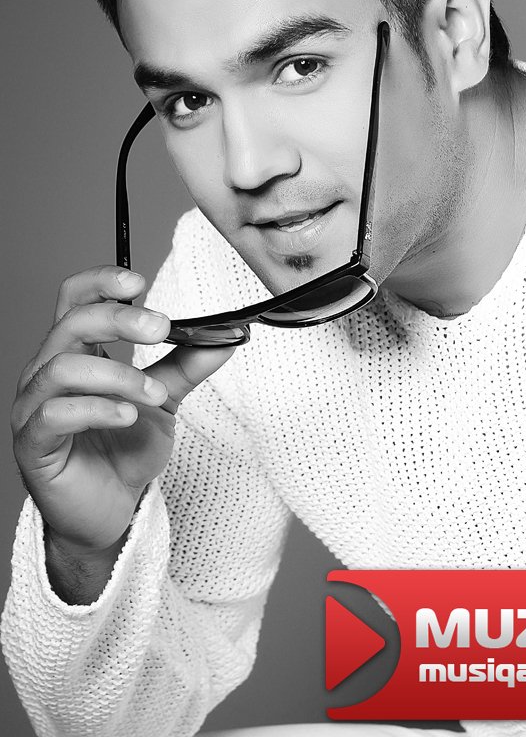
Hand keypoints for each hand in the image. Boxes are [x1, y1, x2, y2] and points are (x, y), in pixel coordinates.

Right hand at [11, 266, 234, 552]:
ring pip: (64, 368)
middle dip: (120, 319)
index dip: (101, 281)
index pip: (75, 298)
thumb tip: (226, 336)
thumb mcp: (164, 399)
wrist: (111, 510)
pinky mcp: (34, 445)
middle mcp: (48, 371)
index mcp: (77, 351)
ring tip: (153, 395)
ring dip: (118, 375)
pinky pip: (54, 415)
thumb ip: (187, 365)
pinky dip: (96, 409)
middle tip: (160, 328)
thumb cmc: (124, 449)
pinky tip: (127, 416)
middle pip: (72, 323)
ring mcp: (35, 407)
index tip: (138, 281)